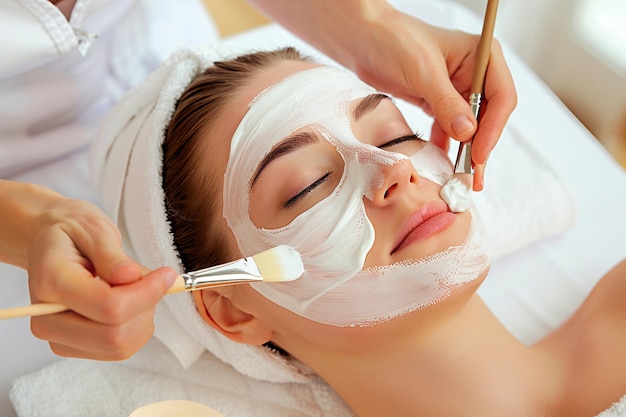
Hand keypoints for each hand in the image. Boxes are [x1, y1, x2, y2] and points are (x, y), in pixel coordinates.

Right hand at [25, 196, 176, 359]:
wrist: (50, 243)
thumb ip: (111, 255)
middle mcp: (47, 319)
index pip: (109, 307)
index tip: (166, 274)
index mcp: (51, 282)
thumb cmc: (72, 233)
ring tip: (135, 287)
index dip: (147, 293)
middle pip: (115, 336)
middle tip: (152, 279)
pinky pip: (118, 350)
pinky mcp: (73, 346)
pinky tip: (130, 302)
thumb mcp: (94, 229)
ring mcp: (58, 338)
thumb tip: (129, 277)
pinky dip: (135, 327)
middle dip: (145, 308)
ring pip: (119, 347)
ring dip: (142, 319)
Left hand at [346, 9, 516, 190]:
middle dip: (481, 145)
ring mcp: (456, 89)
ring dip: (465, 150)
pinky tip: (442, 162)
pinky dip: (446, 145)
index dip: (494, 128)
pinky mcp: (438, 102)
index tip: (479, 153)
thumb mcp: (423, 72)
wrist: (363, 39)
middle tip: (473, 176)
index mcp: (482, 55)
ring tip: (460, 176)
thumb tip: (468, 133)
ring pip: (470, 126)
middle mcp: (474, 73)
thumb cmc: (394, 40)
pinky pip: (448, 129)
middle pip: (489, 116)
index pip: (502, 96)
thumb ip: (447, 103)